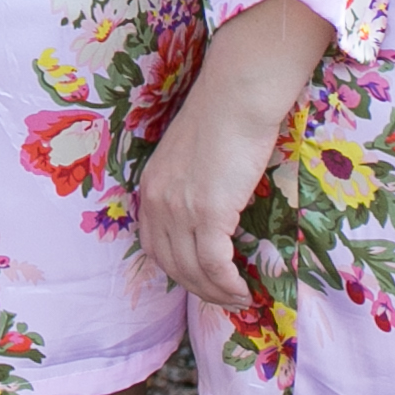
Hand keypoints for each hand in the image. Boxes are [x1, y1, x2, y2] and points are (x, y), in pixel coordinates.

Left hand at [138, 0, 333, 313]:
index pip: (153, 243)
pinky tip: (243, 290)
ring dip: (215, 292)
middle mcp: (157, 200)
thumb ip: (192, 186)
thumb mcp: (193, 158)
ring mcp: (179, 208)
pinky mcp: (207, 213)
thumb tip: (213, 210)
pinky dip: (227, 284)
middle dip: (196, 287)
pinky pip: (214, 265)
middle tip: (223, 296)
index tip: (200, 280)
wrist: (236, 96)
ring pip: (191, 269)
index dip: (176, 269)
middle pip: (169, 263)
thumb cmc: (224, 118)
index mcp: (151, 186)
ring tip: (238, 298)